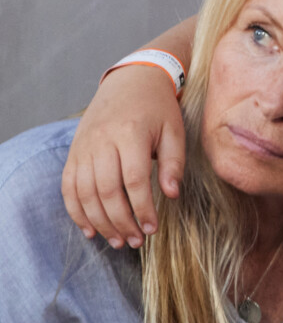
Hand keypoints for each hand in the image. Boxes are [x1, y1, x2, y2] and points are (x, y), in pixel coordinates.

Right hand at [62, 65, 185, 247]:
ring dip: (100, 222)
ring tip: (117, 241)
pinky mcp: (74, 151)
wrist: (131, 80)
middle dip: (121, 222)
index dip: (143, 209)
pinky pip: (68, 186)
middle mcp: (102, 141)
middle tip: (136, 241)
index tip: (153, 229)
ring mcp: (84, 146)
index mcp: (130, 134)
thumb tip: (171, 195)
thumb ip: (174, 164)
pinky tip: (90, 230)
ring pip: (85, 192)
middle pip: (107, 191)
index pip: (134, 181)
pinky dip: (76, 211)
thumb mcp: (174, 131)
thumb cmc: (158, 109)